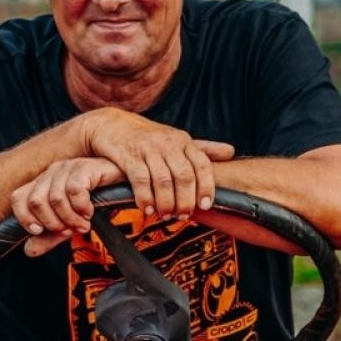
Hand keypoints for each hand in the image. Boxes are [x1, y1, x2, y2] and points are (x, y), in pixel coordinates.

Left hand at [12, 157, 123, 257]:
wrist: (124, 185)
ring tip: (83, 224)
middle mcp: (51, 173)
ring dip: (70, 218)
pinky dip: (82, 207)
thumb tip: (29, 250)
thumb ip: (49, 237)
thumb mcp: (68, 224)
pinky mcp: (84, 167)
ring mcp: (67, 167)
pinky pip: (75, 191)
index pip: (19, 198)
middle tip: (69, 230)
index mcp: (43, 183)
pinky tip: (90, 211)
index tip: (40, 231)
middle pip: (36, 201)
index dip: (25, 218)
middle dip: (53, 223)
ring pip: (56, 198)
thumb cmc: (96, 201)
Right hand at [79, 108, 235, 218]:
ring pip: (164, 181)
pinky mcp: (128, 156)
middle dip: (186, 200)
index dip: (207, 187)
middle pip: (184, 176)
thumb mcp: (176, 139)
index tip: (206, 205)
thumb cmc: (146, 137)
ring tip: (165, 215)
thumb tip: (231, 152)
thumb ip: (202, 148)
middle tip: (183, 215)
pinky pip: (141, 181)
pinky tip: (147, 209)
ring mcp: (148, 148)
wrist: (110, 125)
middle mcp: (167, 143)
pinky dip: (146, 199)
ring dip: (166, 203)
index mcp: (183, 140)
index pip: (202, 164)